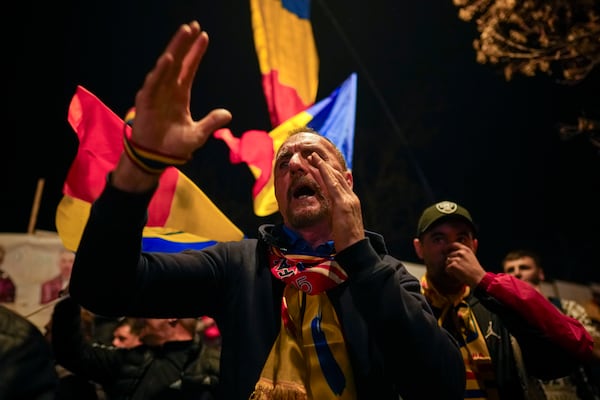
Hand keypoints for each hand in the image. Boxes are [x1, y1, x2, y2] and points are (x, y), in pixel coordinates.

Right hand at [113, 21, 231, 190]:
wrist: (156, 158)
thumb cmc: (175, 145)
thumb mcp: (198, 134)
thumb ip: (211, 122)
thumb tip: (228, 114)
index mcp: (180, 94)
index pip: (189, 68)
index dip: (196, 52)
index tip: (203, 36)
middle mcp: (167, 89)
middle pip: (177, 61)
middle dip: (184, 43)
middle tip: (192, 26)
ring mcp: (156, 94)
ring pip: (165, 67)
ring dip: (174, 50)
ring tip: (183, 35)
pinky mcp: (146, 102)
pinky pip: (153, 84)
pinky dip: (160, 72)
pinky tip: (168, 60)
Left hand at [307, 152, 363, 250]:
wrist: (354, 248)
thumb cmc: (346, 240)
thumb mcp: (340, 222)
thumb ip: (336, 213)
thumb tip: (331, 210)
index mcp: (351, 202)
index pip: (339, 183)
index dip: (328, 173)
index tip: (319, 165)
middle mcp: (351, 197)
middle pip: (336, 177)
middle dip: (324, 165)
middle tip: (312, 156)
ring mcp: (348, 199)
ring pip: (334, 177)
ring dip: (322, 165)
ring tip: (312, 157)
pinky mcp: (343, 204)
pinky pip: (332, 184)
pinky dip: (325, 173)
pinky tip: (317, 165)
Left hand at [445, 242, 485, 286]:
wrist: (478, 278)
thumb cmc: (475, 269)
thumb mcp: (473, 256)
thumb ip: (472, 247)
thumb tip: (475, 239)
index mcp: (466, 249)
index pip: (454, 244)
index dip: (448, 247)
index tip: (445, 251)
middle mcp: (461, 252)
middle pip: (449, 255)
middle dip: (451, 261)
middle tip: (460, 267)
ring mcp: (457, 259)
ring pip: (447, 262)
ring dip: (450, 267)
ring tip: (459, 270)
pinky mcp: (453, 265)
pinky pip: (447, 268)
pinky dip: (450, 272)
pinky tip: (457, 274)